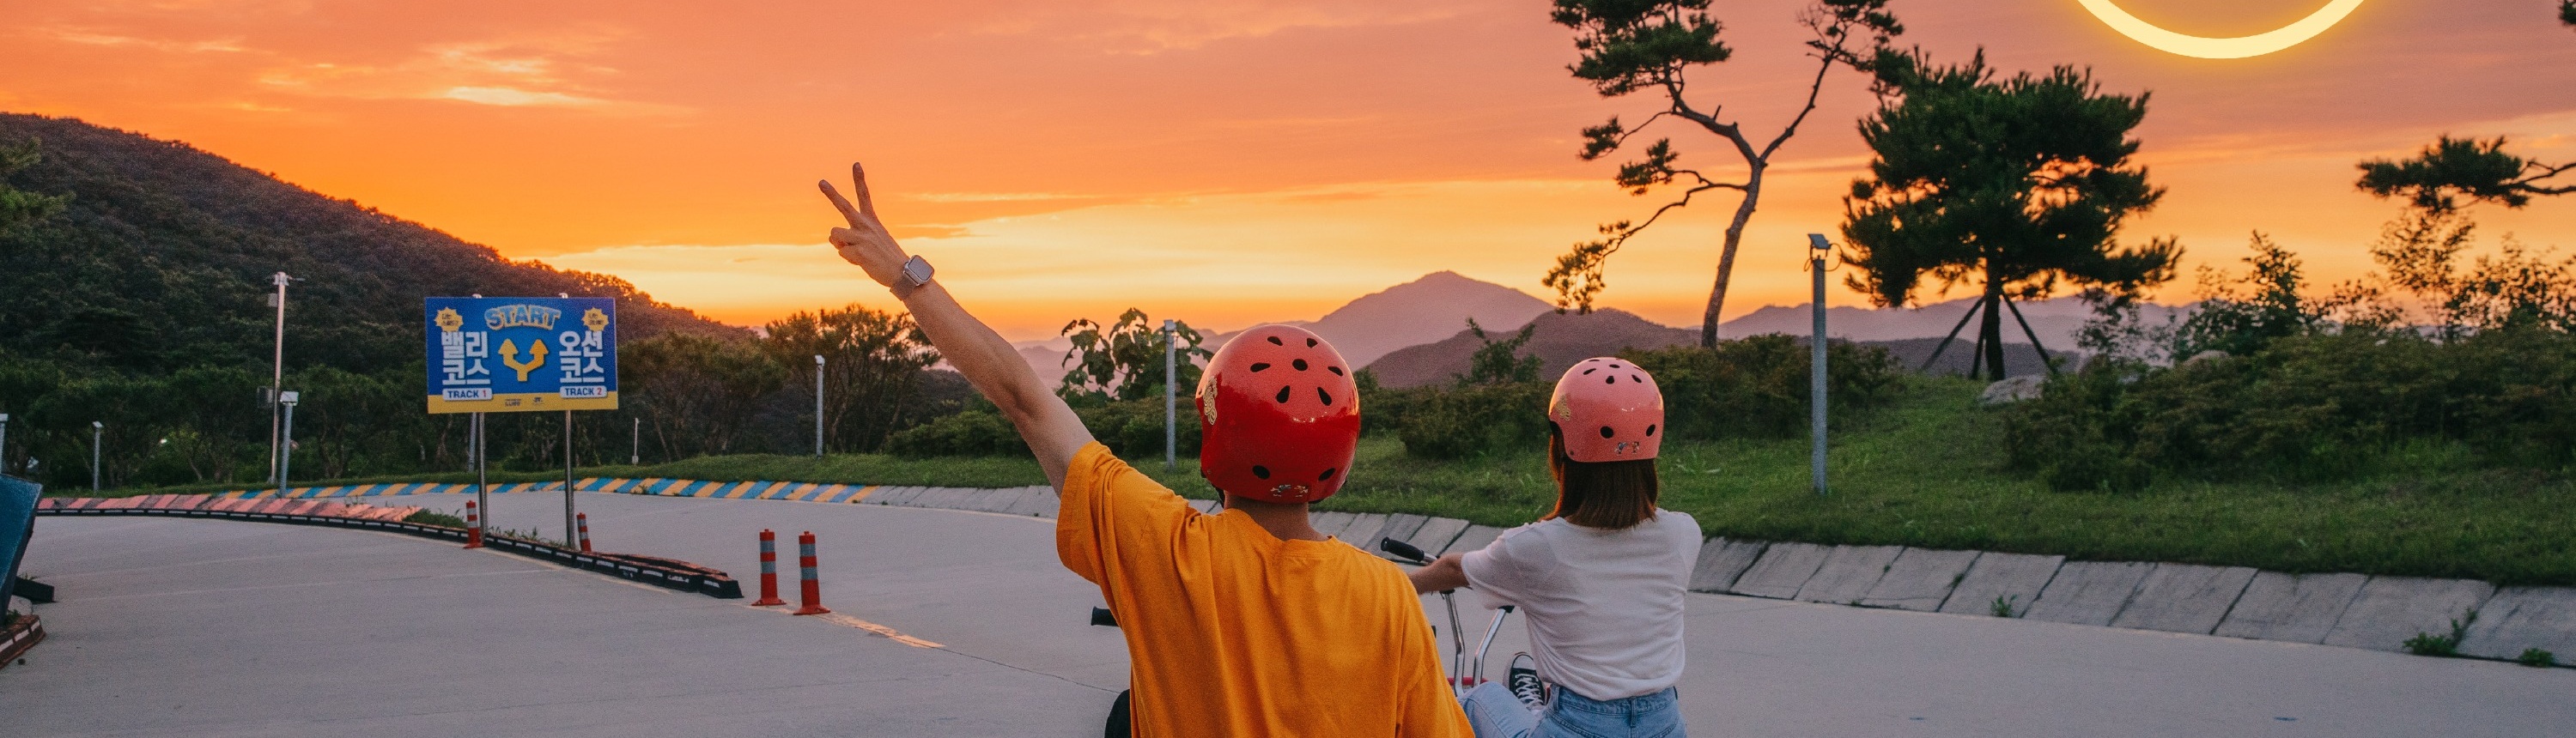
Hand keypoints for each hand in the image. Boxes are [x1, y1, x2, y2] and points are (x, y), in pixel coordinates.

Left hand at [818, 162, 907, 288]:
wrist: (903, 273)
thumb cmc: (886, 258)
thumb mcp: (871, 243)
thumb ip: (850, 237)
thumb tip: (833, 238)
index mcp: (872, 221)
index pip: (864, 196)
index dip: (860, 179)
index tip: (856, 164)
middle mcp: (866, 225)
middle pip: (844, 206)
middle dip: (831, 194)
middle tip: (821, 182)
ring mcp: (862, 237)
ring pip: (834, 234)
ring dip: (840, 244)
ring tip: (857, 252)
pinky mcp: (859, 251)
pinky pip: (841, 252)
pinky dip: (849, 259)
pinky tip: (863, 262)